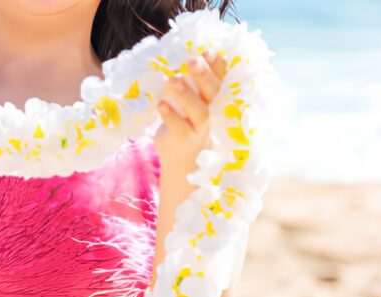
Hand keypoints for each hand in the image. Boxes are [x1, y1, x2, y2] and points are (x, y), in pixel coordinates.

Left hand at [153, 51, 227, 171]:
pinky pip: (178, 126)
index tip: (209, 51)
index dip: (217, 66)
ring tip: (173, 80)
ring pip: (199, 111)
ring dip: (186, 95)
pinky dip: (170, 115)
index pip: (219, 79)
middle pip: (212, 92)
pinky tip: (161, 104)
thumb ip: (193, 83)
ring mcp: (198, 128)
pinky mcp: (183, 139)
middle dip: (204, 75)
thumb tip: (191, 57)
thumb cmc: (186, 125)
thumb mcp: (193, 103)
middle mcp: (211, 112)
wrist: (182, 162)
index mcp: (213, 99)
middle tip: (192, 60)